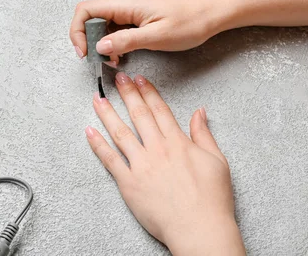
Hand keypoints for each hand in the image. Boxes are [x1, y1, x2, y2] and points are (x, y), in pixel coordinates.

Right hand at [70, 0, 226, 63]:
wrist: (212, 12)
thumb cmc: (190, 22)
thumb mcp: (156, 37)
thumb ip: (125, 41)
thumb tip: (99, 46)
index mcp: (125, 2)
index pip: (85, 10)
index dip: (77, 32)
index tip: (85, 53)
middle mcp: (123, 0)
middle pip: (91, 18)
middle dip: (91, 41)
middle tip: (103, 61)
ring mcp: (130, 5)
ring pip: (103, 23)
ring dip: (104, 43)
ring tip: (116, 61)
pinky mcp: (137, 12)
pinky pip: (116, 25)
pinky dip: (115, 40)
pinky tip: (124, 53)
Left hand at [85, 73, 244, 255]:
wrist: (199, 228)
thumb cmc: (211, 199)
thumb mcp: (217, 161)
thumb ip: (204, 134)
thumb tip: (199, 112)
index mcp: (178, 142)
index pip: (159, 110)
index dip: (147, 92)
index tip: (138, 79)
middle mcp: (157, 149)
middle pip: (138, 115)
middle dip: (126, 94)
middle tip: (116, 78)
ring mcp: (141, 165)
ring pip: (120, 132)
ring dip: (107, 113)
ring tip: (97, 98)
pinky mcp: (129, 183)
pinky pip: (110, 160)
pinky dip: (98, 145)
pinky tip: (90, 131)